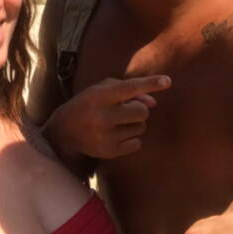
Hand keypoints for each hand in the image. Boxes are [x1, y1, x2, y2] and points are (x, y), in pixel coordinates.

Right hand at [44, 75, 170, 159]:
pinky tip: (117, 135)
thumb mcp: (103, 90)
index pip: (129, 88)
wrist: (65, 132)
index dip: (149, 84)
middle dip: (140, 109)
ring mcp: (106, 136)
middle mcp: (103, 116)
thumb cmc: (89, 104)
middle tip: (126, 110)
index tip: (167, 81)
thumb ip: (130, 90)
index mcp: (100, 96)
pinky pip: (137, 143)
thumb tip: (154, 103)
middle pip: (142, 112)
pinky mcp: (110, 152)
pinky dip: (132, 138)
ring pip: (141, 127)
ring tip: (118, 122)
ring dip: (135, 123)